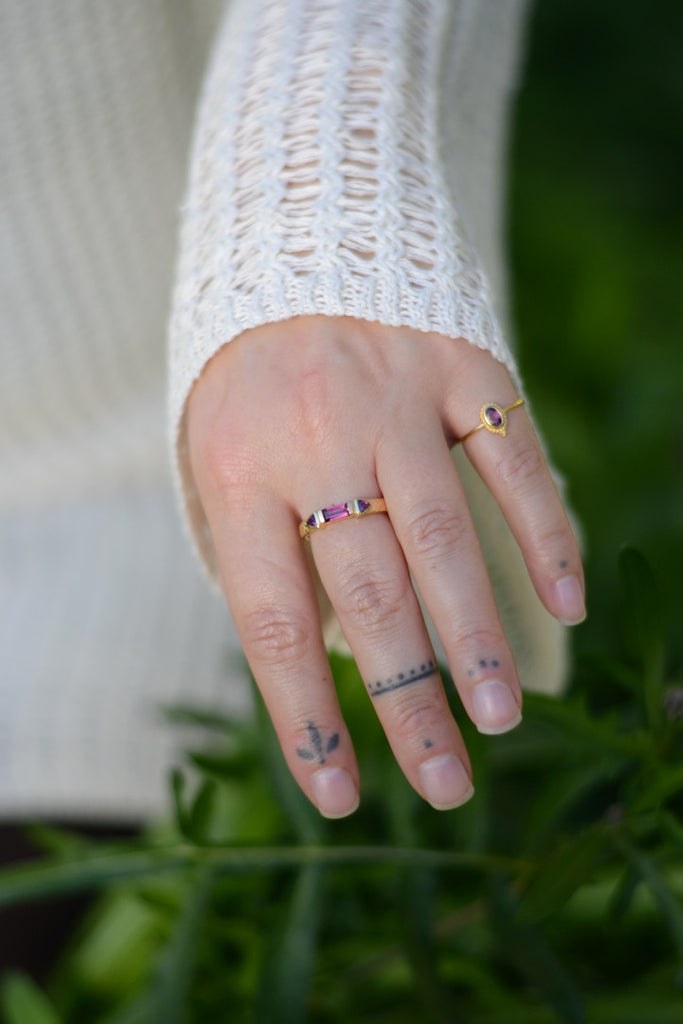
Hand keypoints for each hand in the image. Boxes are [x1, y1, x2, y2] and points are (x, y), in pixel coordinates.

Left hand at [187, 316, 584, 816]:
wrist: (297, 237)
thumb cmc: (253, 378)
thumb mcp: (219, 456)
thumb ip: (262, 548)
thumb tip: (324, 660)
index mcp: (239, 471)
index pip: (272, 621)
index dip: (307, 715)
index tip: (339, 794)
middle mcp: (316, 438)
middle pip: (366, 594)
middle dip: (405, 699)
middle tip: (443, 784)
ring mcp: (394, 397)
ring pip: (442, 535)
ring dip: (473, 634)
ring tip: (498, 719)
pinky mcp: (458, 364)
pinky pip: (510, 454)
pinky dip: (542, 529)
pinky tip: (564, 601)